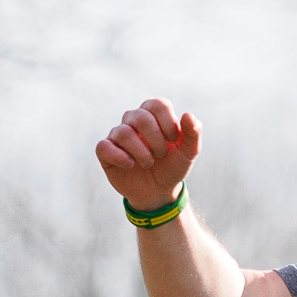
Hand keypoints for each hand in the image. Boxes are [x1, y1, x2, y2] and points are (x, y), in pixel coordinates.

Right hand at [95, 98, 201, 214]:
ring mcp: (117, 134)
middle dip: (156, 139)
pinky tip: (131, 165)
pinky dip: (119, 157)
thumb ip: (193, 133)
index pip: (157, 104)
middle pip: (140, 117)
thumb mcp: (188, 153)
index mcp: (153, 114)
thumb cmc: (172, 167)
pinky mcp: (105, 151)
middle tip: (161, 154)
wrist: (158, 191)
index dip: (168, 123)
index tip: (174, 140)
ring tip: (149, 163)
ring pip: (123, 133)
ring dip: (141, 152)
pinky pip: (104, 147)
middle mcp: (133, 119)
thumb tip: (188, 115)